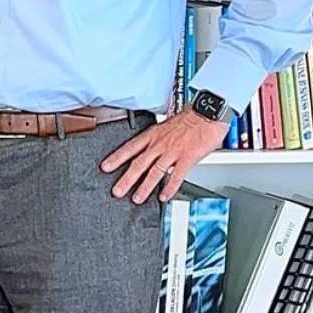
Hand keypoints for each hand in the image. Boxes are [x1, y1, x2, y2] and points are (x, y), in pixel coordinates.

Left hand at [100, 110, 230, 204]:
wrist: (207, 113)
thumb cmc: (190, 118)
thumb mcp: (166, 126)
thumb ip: (158, 139)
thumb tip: (152, 150)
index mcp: (153, 135)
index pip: (129, 148)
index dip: (116, 158)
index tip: (105, 167)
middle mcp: (159, 144)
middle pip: (138, 163)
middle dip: (126, 179)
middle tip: (117, 191)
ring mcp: (173, 152)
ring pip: (154, 172)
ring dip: (144, 187)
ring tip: (136, 198)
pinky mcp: (187, 158)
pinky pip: (176, 176)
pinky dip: (169, 187)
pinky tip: (164, 196)